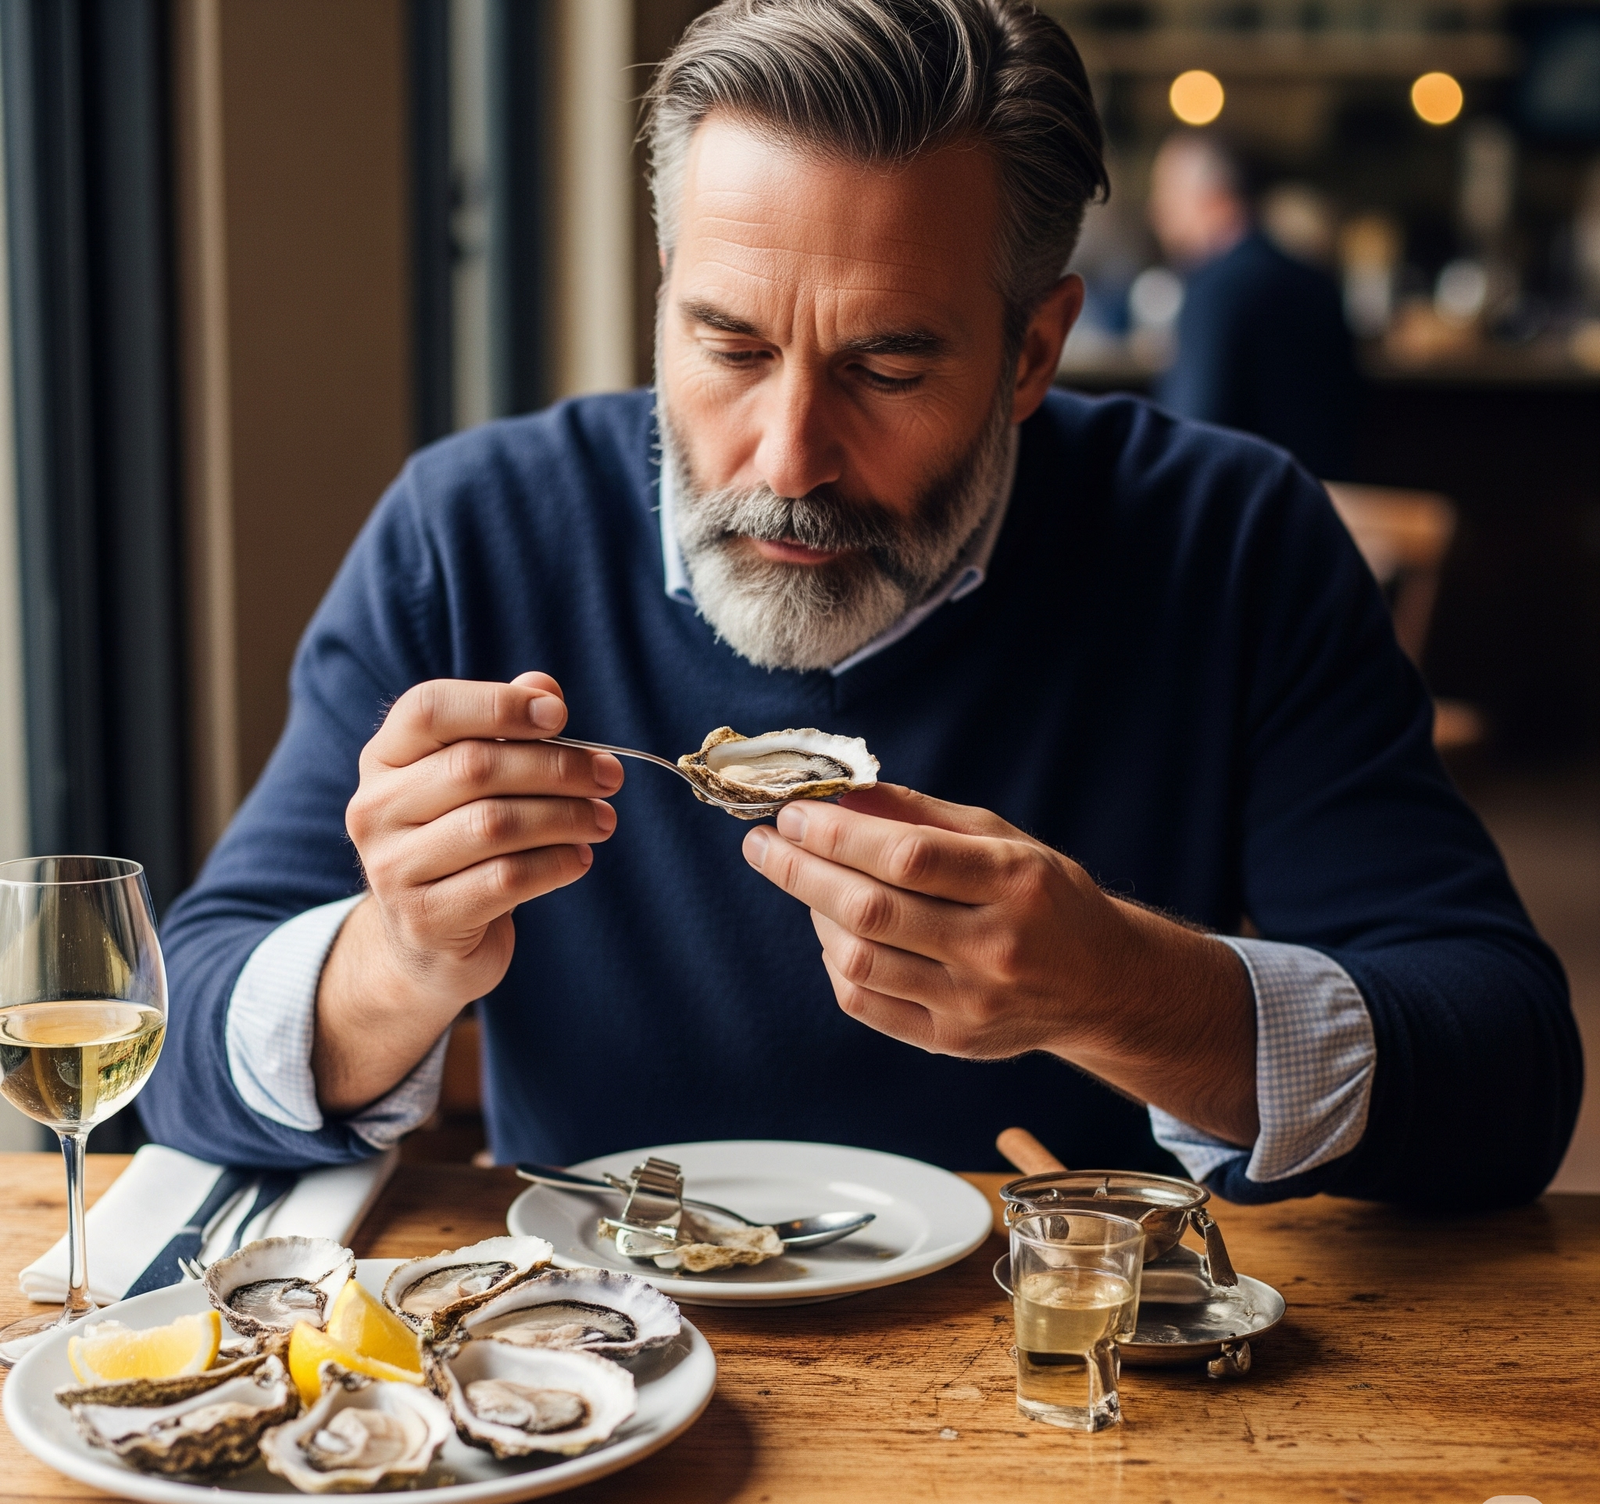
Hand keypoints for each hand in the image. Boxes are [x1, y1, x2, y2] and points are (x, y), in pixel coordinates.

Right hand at [316, 672, 621, 1111]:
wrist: (424, 944)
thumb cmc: (460, 842)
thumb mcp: (474, 782)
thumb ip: (504, 728)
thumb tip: (544, 689)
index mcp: (385, 759)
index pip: (429, 710)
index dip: (498, 704)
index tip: (560, 715)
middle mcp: (376, 808)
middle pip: (475, 767)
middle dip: (557, 768)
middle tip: (610, 775)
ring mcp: (393, 867)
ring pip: (495, 825)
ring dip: (566, 817)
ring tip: (603, 819)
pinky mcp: (426, 918)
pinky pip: (505, 879)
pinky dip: (554, 864)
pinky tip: (580, 858)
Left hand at [741, 783, 1257, 1143]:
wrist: (1103, 983)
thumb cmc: (1045, 896)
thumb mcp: (1002, 837)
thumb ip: (921, 814)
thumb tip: (840, 794)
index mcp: (1014, 882)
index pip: (906, 857)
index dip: (838, 834)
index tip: (793, 814)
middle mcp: (995, 947)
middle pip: (871, 911)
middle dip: (801, 871)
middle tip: (763, 844)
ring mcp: (972, 1003)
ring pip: (859, 960)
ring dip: (815, 915)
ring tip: (805, 884)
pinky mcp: (953, 1042)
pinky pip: (865, 1003)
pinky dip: (834, 962)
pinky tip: (834, 933)